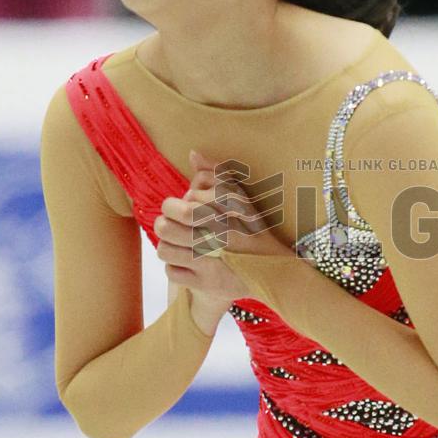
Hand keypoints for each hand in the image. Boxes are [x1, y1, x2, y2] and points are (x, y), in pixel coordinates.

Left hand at [158, 148, 294, 303]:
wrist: (272, 271)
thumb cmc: (251, 229)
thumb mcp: (240, 197)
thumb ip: (216, 174)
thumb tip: (193, 154)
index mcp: (227, 211)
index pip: (187, 200)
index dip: (180, 202)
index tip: (187, 206)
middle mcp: (219, 235)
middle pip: (169, 224)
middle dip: (165, 221)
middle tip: (171, 223)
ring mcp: (211, 262)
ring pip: (165, 248)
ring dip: (167, 245)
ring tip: (177, 243)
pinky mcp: (206, 283)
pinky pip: (172, 272)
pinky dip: (175, 267)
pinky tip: (186, 262)